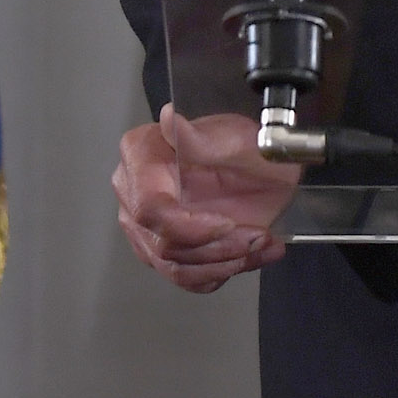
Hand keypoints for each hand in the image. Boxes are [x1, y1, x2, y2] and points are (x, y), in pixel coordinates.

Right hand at [113, 105, 301, 291]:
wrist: (264, 168)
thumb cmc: (246, 145)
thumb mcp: (234, 138)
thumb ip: (198, 136)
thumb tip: (168, 119)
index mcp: (141, 155)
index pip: (149, 208)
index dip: (189, 227)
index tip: (228, 224)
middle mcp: (134, 193)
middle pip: (164, 245)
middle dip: (218, 249)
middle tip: (258, 236)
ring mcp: (146, 226)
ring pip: (175, 268)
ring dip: (225, 263)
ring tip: (261, 243)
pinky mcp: (164, 251)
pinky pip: (187, 279)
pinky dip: (225, 272)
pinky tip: (253, 254)